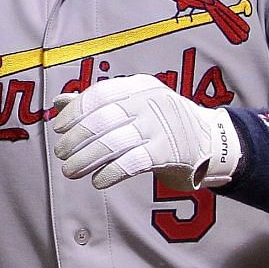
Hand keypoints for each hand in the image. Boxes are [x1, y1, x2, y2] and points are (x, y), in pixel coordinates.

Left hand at [51, 74, 242, 191]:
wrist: (210, 142)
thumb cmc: (161, 123)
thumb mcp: (134, 104)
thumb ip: (97, 103)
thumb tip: (59, 102)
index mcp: (139, 87)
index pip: (99, 94)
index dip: (75, 112)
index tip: (58, 128)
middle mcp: (150, 102)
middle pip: (103, 119)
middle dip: (76, 138)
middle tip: (61, 154)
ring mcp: (162, 127)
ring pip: (114, 142)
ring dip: (86, 158)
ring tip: (70, 170)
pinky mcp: (170, 153)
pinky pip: (132, 162)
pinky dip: (110, 172)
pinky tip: (98, 180)